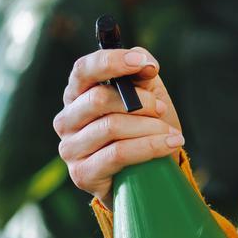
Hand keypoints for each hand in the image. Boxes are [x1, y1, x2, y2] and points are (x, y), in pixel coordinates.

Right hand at [54, 45, 184, 206]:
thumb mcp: (146, 95)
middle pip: (98, 99)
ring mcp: (70, 149)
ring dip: (149, 127)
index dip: (112, 62)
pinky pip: (118, 154)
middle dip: (139, 102)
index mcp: (77, 95)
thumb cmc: (142, 129)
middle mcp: (66, 120)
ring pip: (111, 127)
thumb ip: (141, 74)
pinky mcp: (82, 173)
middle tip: (162, 108)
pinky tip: (170, 144)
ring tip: (171, 133)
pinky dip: (149, 146)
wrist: (147, 176)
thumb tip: (146, 63)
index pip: (83, 70)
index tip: (142, 63)